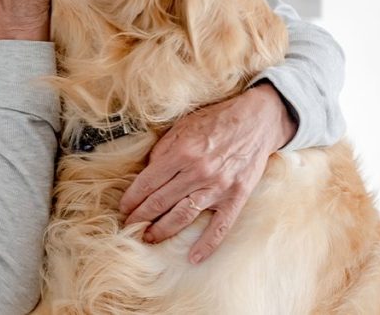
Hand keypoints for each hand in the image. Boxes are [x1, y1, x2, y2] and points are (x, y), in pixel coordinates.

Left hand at [118, 82, 296, 263]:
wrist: (256, 121)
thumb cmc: (215, 121)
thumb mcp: (183, 126)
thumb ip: (163, 149)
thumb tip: (147, 172)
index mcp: (181, 152)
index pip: (148, 182)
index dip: (132, 198)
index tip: (123, 207)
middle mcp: (198, 171)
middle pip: (161, 201)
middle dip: (141, 216)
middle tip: (129, 226)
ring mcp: (217, 186)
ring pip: (183, 216)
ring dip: (162, 230)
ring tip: (148, 238)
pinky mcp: (236, 197)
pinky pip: (221, 227)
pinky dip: (207, 244)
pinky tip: (194, 257)